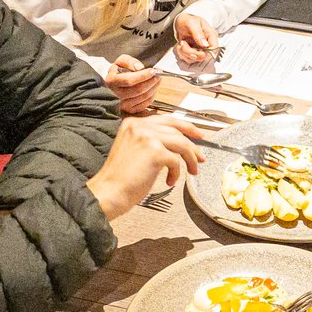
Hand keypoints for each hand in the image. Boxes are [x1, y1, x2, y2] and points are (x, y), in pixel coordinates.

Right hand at [87, 116, 203, 218]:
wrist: (109, 192)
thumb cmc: (121, 177)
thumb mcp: (134, 150)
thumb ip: (152, 141)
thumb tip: (179, 143)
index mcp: (132, 123)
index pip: (165, 119)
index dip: (184, 126)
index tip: (196, 134)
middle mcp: (139, 126)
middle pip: (176, 128)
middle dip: (192, 141)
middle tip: (201, 154)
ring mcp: (147, 137)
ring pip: (181, 143)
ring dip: (191, 158)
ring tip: (192, 171)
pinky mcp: (154, 152)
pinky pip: (176, 160)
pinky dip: (177, 172)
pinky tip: (170, 181)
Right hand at [105, 55, 159, 113]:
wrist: (114, 84)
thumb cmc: (119, 72)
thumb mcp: (121, 62)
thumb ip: (129, 62)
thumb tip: (140, 68)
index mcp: (111, 81)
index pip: (129, 80)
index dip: (143, 76)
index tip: (153, 71)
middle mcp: (116, 94)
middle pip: (138, 90)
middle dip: (151, 81)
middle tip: (158, 74)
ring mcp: (122, 104)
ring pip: (143, 97)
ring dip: (154, 87)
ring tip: (157, 80)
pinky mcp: (130, 109)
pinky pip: (145, 104)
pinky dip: (152, 95)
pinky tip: (153, 88)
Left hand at [174, 13, 218, 65]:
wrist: (180, 22)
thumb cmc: (187, 20)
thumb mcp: (192, 23)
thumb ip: (198, 33)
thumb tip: (205, 45)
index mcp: (211, 35)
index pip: (214, 48)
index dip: (206, 52)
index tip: (196, 49)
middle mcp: (207, 44)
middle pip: (204, 56)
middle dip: (191, 52)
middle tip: (184, 43)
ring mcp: (200, 49)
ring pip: (195, 59)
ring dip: (185, 52)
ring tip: (182, 43)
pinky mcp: (194, 53)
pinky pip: (188, 59)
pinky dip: (182, 54)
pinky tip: (181, 45)